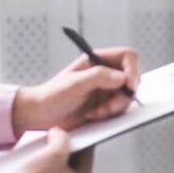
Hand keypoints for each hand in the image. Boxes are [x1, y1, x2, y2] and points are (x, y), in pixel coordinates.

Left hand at [12, 48, 139, 135]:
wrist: (41, 116)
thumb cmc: (51, 95)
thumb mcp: (74, 83)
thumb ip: (99, 77)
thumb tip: (123, 77)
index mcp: (98, 60)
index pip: (127, 57)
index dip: (132, 69)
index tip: (129, 85)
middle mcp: (106, 73)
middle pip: (131, 79)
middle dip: (123, 95)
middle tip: (110, 105)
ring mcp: (107, 89)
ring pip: (128, 96)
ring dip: (115, 107)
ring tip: (96, 112)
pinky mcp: (107, 104)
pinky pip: (120, 108)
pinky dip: (110, 114)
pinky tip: (94, 115)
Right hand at [21, 127, 92, 172]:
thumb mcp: (54, 152)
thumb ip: (62, 139)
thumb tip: (60, 133)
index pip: (87, 156)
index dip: (80, 140)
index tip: (74, 131)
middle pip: (73, 163)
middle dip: (65, 148)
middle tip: (58, 136)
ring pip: (59, 169)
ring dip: (53, 156)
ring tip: (45, 145)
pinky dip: (44, 166)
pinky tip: (35, 157)